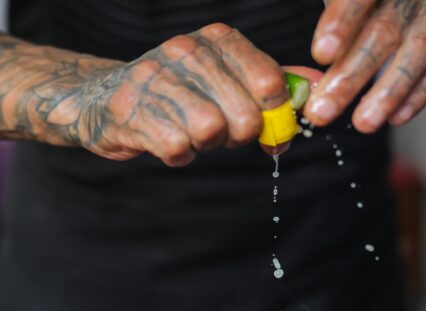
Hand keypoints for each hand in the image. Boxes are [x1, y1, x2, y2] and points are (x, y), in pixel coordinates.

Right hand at [48, 24, 316, 166]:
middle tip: (221, 133)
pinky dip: (179, 156)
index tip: (266, 126)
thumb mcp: (226, 77)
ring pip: (210, 131)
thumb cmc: (178, 93)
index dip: (275, 116)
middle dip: (238, 135)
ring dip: (206, 146)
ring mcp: (156, 79)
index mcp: (217, 39)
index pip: (270, 81)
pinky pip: (177, 149)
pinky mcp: (131, 111)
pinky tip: (168, 142)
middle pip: (243, 114)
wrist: (103, 98)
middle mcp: (186, 50)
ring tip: (191, 135)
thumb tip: (321, 89)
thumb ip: (274, 82)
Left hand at [304, 0, 425, 132]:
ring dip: (387, 92)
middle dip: (351, 73)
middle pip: (385, 27)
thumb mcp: (360, 1)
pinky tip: (396, 117)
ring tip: (362, 123)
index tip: (321, 54)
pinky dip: (418, 93)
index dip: (341, 19)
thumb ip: (338, 16)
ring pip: (418, 49)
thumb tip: (311, 64)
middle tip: (322, 111)